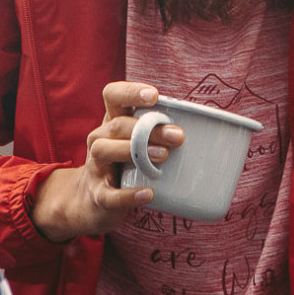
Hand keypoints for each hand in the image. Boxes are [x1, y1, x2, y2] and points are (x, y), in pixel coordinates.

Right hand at [28, 82, 184, 242]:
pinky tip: (149, 193)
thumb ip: (157, 131)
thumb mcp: (136, 142)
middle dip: (148, 128)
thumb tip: (201, 127)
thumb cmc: (124, 164)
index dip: (131, 92)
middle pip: (118, 125)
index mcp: (112, 122)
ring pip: (104, 150)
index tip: (154, 96)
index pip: (113, 95)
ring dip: (135, 151)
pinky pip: (110, 194)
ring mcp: (96, 167)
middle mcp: (100, 139)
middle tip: (177, 136)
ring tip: (163, 156)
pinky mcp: (98, 195)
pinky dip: (129, 194)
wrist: (92, 202)